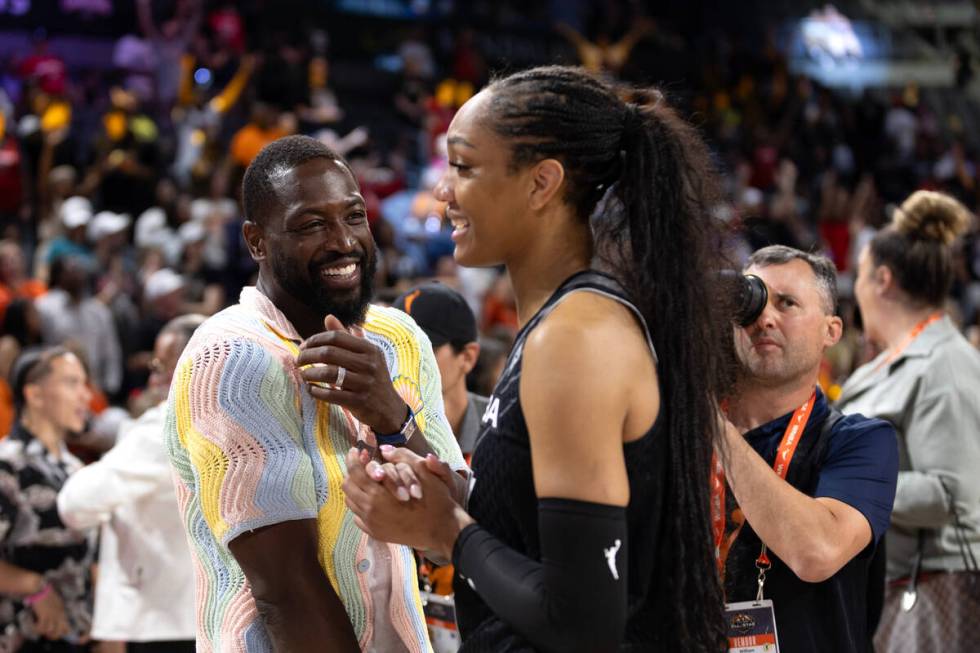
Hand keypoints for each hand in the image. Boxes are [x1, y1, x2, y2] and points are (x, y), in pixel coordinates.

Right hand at [31, 587, 69, 640]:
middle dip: (54, 636)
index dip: (61, 632)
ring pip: (50, 631)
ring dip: (43, 632)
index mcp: (62, 610)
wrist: (39, 587)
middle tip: (46, 635)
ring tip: (38, 629)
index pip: (67, 626)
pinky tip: (32, 624)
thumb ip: (55, 608)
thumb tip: (51, 617)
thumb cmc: (45, 592)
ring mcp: (52, 614)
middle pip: (61, 631)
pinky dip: (36, 628)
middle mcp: (59, 613)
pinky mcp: (44, 614)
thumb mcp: (55, 600)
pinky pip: (41, 627)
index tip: (54, 632)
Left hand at [297, 315, 409, 433]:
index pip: (337, 337)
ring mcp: (365, 383)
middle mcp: (369, 364)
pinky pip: (331, 394)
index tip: (304, 346)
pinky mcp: (359, 401)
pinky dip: (316, 391)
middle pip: (329, 353)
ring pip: (328, 373)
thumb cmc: (372, 378)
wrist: (389, 408)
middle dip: (308, 356)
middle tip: (298, 360)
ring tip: (303, 374)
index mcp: (370, 349)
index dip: (316, 340)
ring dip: (310, 374)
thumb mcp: (365, 355)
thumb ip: (346, 336)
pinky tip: (311, 389)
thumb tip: (328, 317)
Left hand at [342, 448, 472, 559]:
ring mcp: (372, 524)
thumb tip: (383, 449)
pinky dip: (361, 506)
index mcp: (378, 494)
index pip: (354, 472)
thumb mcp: (423, 472)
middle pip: (348, 487)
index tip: (356, 451)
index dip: (353, 458)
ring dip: (356, 489)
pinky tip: (373, 500)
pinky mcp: (376, 534)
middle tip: (362, 465)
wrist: (443, 530)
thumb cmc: (435, 500)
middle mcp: (370, 511)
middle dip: (352, 473)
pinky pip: (358, 518)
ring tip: (367, 481)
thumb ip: (402, 457)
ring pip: (351, 503)